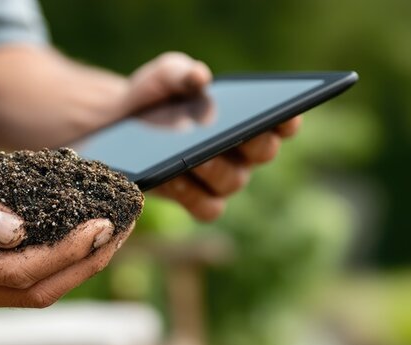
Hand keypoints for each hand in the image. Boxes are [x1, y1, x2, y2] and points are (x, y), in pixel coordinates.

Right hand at [0, 125, 132, 308]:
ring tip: (114, 231)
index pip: (18, 271)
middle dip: (84, 263)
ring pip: (28, 290)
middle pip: (32, 291)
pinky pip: (15, 276)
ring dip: (75, 264)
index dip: (67, 252)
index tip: (106, 224)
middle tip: (126, 227)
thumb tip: (18, 232)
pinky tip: (77, 235)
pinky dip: (52, 259)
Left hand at [122, 51, 300, 220]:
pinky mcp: (193, 199)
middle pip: (263, 152)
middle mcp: (242, 152)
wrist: (122, 120)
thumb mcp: (164, 77)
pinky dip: (191, 194)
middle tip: (237, 132)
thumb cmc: (156, 95)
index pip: (281, 122)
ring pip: (233, 181)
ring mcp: (220, 179)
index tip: (285, 112)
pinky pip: (207, 207)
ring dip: (215, 169)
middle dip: (253, 142)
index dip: (289, 119)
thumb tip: (200, 76)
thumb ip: (181, 72)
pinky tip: (171, 178)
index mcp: (248, 118)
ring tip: (192, 158)